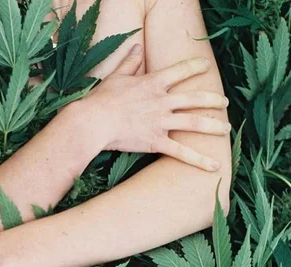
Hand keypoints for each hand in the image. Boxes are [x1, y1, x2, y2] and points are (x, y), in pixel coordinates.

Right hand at [78, 44, 229, 170]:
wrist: (94, 122)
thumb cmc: (101, 99)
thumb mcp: (116, 76)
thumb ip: (130, 61)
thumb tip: (137, 46)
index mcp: (153, 83)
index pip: (180, 71)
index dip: (195, 66)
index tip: (205, 65)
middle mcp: (162, 102)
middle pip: (195, 99)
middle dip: (213, 100)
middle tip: (224, 102)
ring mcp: (161, 122)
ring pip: (195, 123)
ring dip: (214, 126)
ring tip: (226, 128)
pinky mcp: (156, 142)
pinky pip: (182, 152)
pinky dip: (199, 159)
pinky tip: (214, 165)